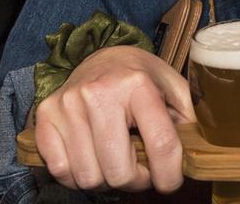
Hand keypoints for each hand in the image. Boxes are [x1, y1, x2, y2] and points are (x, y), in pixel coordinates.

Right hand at [34, 45, 194, 192]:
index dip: (169, 174)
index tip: (171, 182)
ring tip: (118, 163)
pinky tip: (93, 159)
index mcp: (138, 84)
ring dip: (107, 180)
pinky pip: (59, 170)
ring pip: (89, 176)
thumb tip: (194, 155)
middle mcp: (99, 93)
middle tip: (143, 172)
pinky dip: (77, 175)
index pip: (160, 143)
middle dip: (137, 181)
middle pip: (119, 170)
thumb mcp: (174, 88)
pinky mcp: (45, 116)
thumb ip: (189, 119)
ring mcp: (67, 105)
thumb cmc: (142, 77)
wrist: (104, 56)